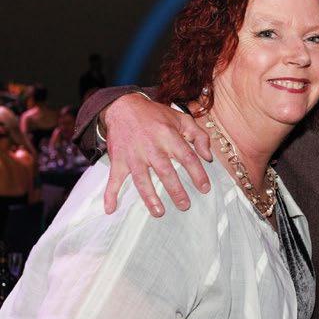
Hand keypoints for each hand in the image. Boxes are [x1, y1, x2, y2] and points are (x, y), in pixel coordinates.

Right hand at [100, 94, 212, 215]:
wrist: (122, 106)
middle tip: (184, 205)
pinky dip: (110, 194)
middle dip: (175, 190)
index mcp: (169, 136)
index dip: (197, 173)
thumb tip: (208, 157)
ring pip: (141, 179)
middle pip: (165, 172)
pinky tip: (110, 209)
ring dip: (149, 197)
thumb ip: (199, 136)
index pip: (187, 157)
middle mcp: (151, 147)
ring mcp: (133, 155)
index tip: (205, 188)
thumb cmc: (156, 115)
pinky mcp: (118, 159)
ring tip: (159, 212)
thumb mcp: (181, 119)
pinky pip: (113, 178)